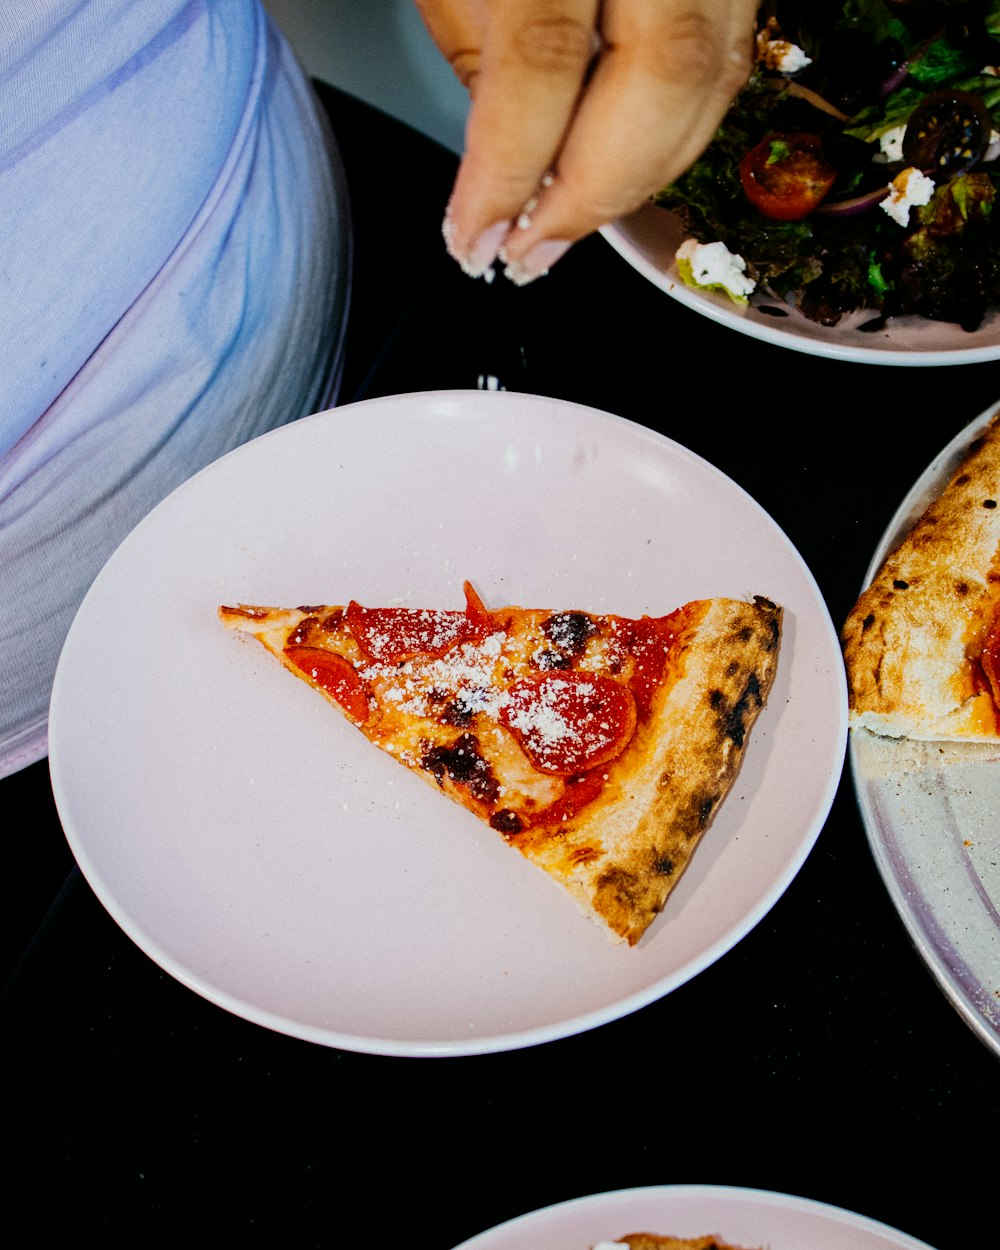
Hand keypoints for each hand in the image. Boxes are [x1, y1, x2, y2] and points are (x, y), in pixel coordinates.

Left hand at [414, 0, 758, 283]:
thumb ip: (481, 57)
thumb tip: (507, 172)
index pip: (547, 57)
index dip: (509, 170)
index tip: (474, 239)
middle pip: (665, 74)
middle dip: (591, 194)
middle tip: (529, 252)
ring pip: (709, 78)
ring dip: (637, 177)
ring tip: (567, 225)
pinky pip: (727, 61)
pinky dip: (674, 135)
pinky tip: (623, 169)